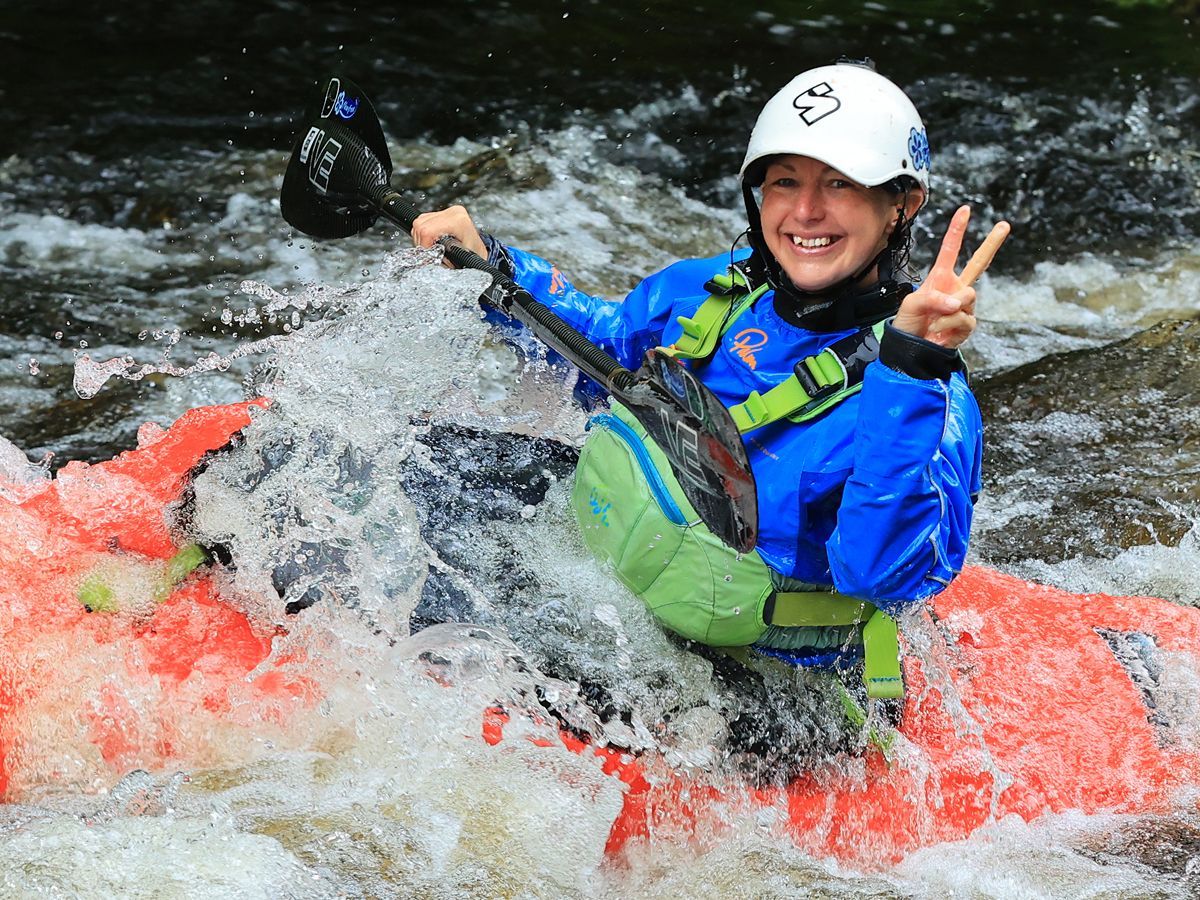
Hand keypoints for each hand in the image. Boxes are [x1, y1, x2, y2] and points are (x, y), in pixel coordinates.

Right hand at [410, 204, 487, 263]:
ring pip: (419, 222)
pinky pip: (422, 221)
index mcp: (459, 221)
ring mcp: (448, 211)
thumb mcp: (460, 260)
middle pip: (421, 225)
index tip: (428, 256)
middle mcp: (453, 212)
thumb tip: (427, 259)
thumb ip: (442, 259)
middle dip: (423, 243)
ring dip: (422, 239)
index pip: (427, 231)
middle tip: (431, 253)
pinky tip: (433, 241)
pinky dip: (424, 234)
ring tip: (433, 248)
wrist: (479, 251)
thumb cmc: (474, 255)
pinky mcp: (442, 212)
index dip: (425, 246)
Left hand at [892, 205, 1010, 348]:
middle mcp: (955, 288)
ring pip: (968, 296)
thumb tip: (957, 303)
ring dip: (949, 309)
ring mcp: (964, 305)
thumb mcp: (912, 304)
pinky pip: (964, 318)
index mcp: (940, 277)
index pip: (950, 250)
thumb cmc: (909, 323)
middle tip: (1005, 225)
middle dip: (992, 243)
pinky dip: (948, 324)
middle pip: (979, 262)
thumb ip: (933, 297)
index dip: (957, 230)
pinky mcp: (968, 323)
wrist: (912, 349)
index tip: (965, 209)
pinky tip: (939, 331)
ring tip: (934, 321)